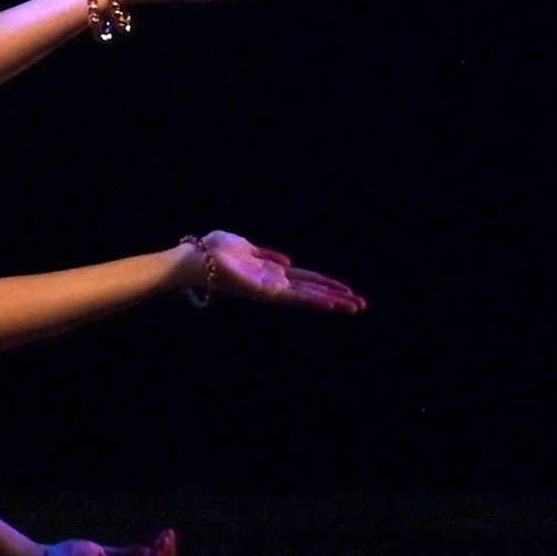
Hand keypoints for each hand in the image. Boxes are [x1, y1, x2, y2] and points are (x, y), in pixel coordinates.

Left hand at [187, 233, 367, 313]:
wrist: (195, 259)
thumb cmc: (214, 252)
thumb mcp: (245, 248)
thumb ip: (266, 256)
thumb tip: (287, 262)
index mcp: (271, 274)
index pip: (305, 280)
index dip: (326, 285)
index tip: (347, 291)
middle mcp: (273, 285)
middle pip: (312, 291)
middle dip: (336, 298)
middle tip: (361, 305)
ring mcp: (270, 290)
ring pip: (308, 297)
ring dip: (332, 301)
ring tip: (354, 306)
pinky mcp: (265, 293)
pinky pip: (294, 297)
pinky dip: (314, 300)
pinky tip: (330, 302)